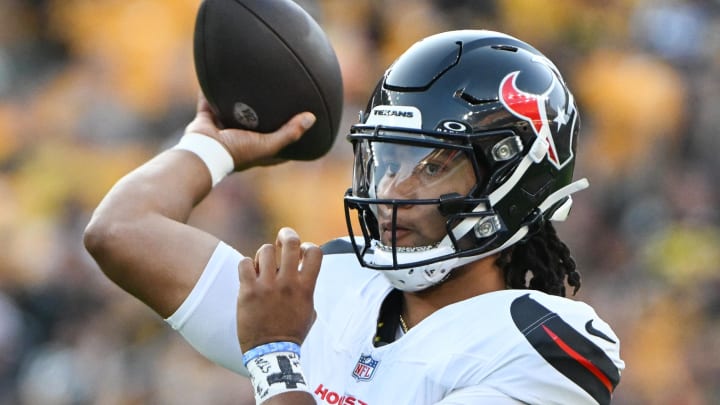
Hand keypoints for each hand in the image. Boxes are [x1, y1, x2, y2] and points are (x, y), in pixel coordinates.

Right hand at [185, 93, 315, 170]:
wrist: (203, 152)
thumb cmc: (236, 152)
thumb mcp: (267, 144)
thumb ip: (289, 133)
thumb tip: (312, 118)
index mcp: (255, 151)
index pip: (277, 146)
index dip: (289, 139)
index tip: (300, 126)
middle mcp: (239, 142)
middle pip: (254, 127)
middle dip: (263, 116)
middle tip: (275, 99)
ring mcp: (221, 132)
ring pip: (231, 113)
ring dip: (237, 103)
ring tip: (247, 85)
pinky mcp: (206, 122)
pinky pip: (208, 103)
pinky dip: (210, 93)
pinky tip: (216, 76)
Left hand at [237, 227, 321, 350]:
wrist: (271, 353)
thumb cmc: (291, 333)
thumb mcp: (309, 310)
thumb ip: (307, 289)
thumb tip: (303, 272)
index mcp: (306, 287)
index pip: (315, 251)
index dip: (307, 246)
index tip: (301, 253)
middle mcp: (288, 283)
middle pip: (291, 241)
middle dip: (286, 235)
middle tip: (281, 240)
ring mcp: (267, 286)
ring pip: (265, 250)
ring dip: (264, 255)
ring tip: (262, 267)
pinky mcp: (248, 291)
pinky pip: (244, 263)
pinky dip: (246, 265)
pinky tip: (249, 276)